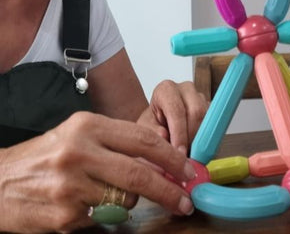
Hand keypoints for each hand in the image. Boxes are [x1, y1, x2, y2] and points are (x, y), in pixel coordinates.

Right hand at [0, 112, 196, 232]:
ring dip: (129, 201)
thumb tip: (161, 160)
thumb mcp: (80, 134)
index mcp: (88, 126)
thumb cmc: (46, 155)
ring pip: (124, 199)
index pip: (143, 139)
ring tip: (108, 193)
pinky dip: (104, 215)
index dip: (171, 157)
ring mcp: (71, 186)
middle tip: (186, 200)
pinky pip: (102, 219)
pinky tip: (84, 205)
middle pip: (139, 173)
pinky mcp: (64, 216)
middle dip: (169, 189)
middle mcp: (80, 152)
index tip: (187, 170)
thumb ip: (117, 143)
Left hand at [137, 80, 207, 153]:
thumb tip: (164, 136)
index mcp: (166, 89)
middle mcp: (185, 89)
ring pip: (208, 118)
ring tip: (190, 154)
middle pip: (196, 112)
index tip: (179, 153)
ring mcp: (200, 96)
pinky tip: (196, 148)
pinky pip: (214, 123)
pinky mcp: (210, 107)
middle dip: (192, 138)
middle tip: (186, 157)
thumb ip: (152, 133)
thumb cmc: (151, 124)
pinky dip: (207, 138)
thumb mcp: (144, 129)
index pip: (177, 109)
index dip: (179, 133)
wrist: (158, 123)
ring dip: (201, 139)